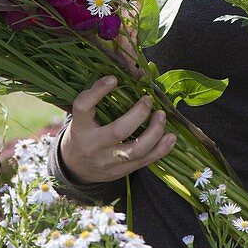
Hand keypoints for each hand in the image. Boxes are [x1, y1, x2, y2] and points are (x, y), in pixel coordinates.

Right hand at [60, 75, 176, 183]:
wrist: (76, 169)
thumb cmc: (82, 135)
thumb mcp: (81, 119)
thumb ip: (96, 102)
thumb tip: (122, 76)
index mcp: (79, 128)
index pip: (83, 107)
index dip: (98, 91)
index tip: (113, 79)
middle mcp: (93, 146)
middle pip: (118, 131)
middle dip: (138, 114)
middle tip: (148, 100)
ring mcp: (109, 161)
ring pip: (137, 149)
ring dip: (154, 131)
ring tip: (161, 116)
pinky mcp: (122, 171)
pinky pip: (145, 161)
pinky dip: (161, 149)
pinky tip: (171, 137)